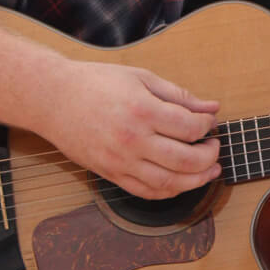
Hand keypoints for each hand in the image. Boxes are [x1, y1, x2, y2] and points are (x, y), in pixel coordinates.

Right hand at [41, 60, 221, 199]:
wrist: (54, 99)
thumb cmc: (96, 83)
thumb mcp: (141, 78)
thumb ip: (179, 95)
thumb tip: (212, 107)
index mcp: (143, 110)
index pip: (191, 127)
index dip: (208, 126)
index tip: (209, 122)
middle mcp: (133, 139)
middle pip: (186, 160)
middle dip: (209, 157)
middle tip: (215, 148)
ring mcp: (120, 161)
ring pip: (169, 183)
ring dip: (196, 180)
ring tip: (209, 170)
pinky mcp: (110, 174)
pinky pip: (146, 192)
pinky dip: (169, 191)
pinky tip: (181, 181)